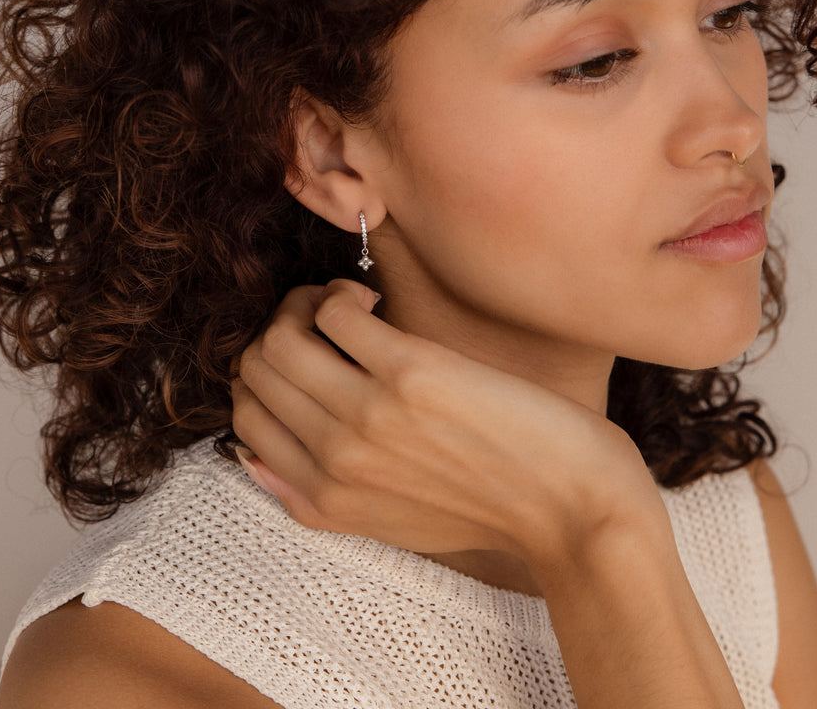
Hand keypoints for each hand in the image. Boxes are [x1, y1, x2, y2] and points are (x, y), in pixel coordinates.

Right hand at [232, 280, 665, 575]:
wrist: (571, 503)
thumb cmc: (486, 505)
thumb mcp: (386, 525)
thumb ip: (312, 499)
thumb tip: (248, 460)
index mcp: (323, 498)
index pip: (244, 417)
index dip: (263, 373)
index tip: (303, 353)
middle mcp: (335, 459)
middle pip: (254, 369)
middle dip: (278, 330)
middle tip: (321, 318)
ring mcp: (368, 415)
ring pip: (278, 337)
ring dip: (302, 304)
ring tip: (347, 304)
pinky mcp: (410, 372)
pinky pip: (332, 312)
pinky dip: (340, 292)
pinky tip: (373, 297)